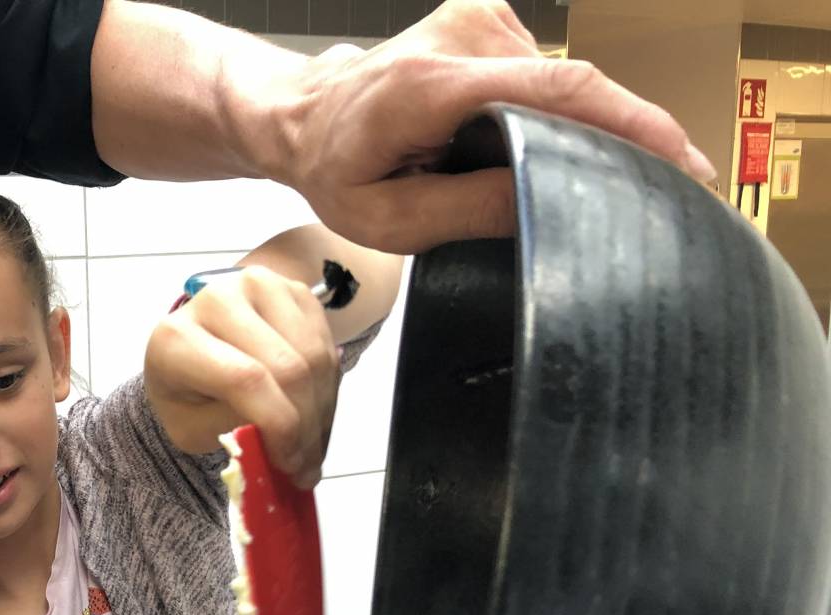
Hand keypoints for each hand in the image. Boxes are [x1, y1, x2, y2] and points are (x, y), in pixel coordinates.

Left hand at [145, 265, 337, 486]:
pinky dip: (327, 387)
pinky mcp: (290, 288)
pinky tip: (313, 412)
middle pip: (289, 368)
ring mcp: (258, 286)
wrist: (194, 349)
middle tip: (308, 468)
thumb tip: (288, 442)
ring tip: (311, 445)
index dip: (280, 426)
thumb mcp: (192, 428)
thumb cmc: (188, 393)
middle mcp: (217, 300)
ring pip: (315, 357)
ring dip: (322, 411)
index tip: (291, 465)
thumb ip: (234, 433)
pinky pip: (325, 344)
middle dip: (307, 427)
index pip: (245, 379)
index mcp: (177, 338)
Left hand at [246, 0, 713, 251]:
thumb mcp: (388, 220)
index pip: (559, 89)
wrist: (306, 118)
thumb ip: (467, 211)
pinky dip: (552, 111)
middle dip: (619, 140)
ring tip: (559, 174)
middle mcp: (465, 35)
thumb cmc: (338, 170)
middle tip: (651, 195)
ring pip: (562, 83)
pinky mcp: (489, 19)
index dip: (631, 123)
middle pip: (575, 86)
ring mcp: (480, 19)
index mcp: (435, 85)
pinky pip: (545, 73)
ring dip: (575, 129)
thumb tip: (544, 204)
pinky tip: (525, 142)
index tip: (683, 160)